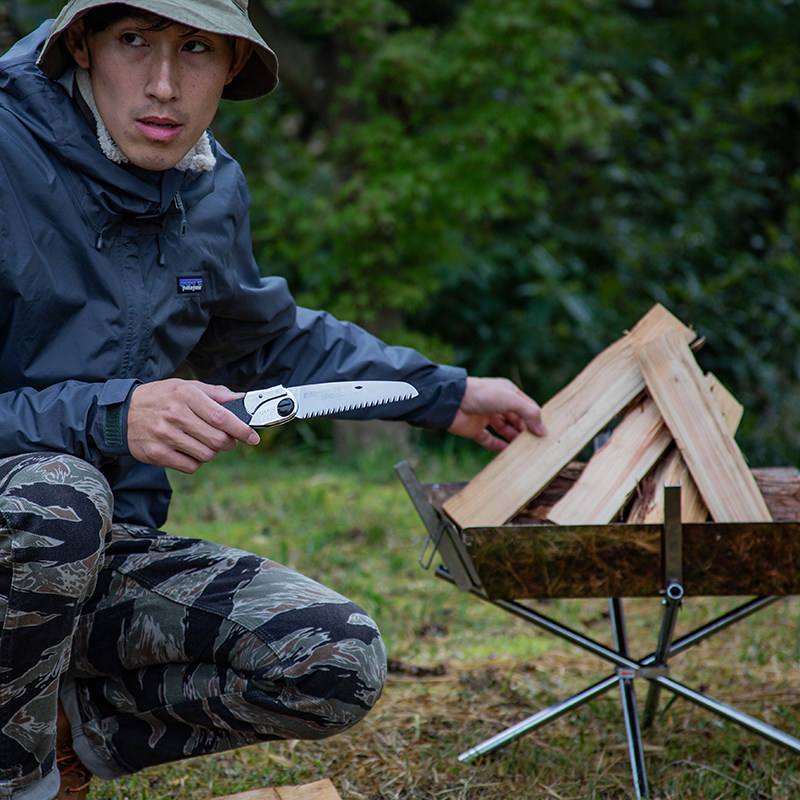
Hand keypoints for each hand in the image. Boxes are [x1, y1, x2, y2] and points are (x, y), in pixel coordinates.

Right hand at [127, 379, 259, 472]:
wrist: (119, 414)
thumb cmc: (160, 398)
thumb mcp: (186, 387)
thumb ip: (216, 393)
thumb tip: (242, 400)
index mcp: (185, 395)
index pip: (222, 417)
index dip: (242, 429)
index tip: (253, 437)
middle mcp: (175, 415)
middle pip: (218, 440)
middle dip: (229, 443)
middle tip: (226, 439)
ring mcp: (165, 436)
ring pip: (206, 455)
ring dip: (212, 452)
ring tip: (203, 443)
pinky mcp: (157, 454)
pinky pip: (190, 466)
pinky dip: (196, 462)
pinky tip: (189, 451)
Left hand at [447, 376, 546, 451]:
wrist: (453, 402)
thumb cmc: (483, 394)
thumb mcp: (511, 400)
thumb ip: (529, 413)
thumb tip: (543, 430)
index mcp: (507, 393)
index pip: (526, 406)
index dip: (535, 418)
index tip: (544, 432)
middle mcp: (497, 404)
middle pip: (516, 420)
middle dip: (525, 430)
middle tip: (536, 443)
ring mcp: (486, 416)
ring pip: (504, 430)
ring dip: (513, 439)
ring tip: (524, 450)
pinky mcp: (475, 429)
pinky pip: (488, 440)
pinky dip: (497, 446)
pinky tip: (507, 452)